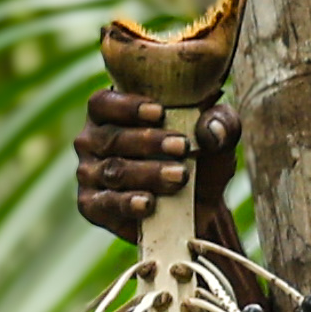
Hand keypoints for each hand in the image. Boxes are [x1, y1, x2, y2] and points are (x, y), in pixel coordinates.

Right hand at [76, 84, 233, 242]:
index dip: (127, 106)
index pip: (103, 103)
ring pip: (113, 170)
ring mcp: (89, 174)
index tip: (160, 112)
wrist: (198, 208)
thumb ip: (221, 124)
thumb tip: (212, 126)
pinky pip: (105, 203)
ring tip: (179, 176)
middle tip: (182, 146)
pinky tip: (148, 203)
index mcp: (110, 113)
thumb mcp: (216, 139)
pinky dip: (127, 203)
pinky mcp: (92, 206)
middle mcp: (92, 141)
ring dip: (147, 173)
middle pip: (111, 138)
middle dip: (148, 142)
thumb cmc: (198, 160)